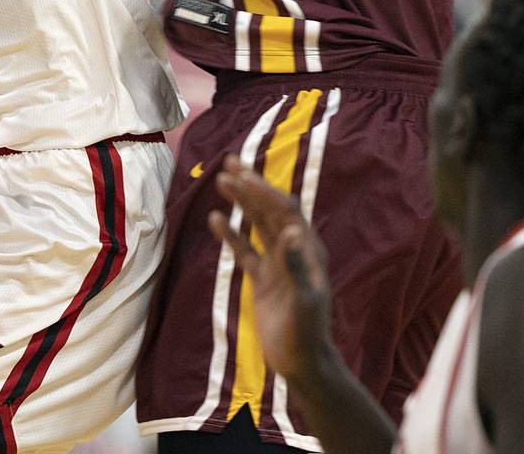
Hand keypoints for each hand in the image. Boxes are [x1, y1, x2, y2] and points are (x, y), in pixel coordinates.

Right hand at [209, 155, 334, 382]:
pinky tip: (215, 219)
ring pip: (256, 224)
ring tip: (221, 180)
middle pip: (270, 209)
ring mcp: (277, 263)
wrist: (300, 361)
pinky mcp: (262, 278)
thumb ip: (297, 265)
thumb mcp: (304, 299)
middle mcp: (293, 249)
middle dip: (252, 186)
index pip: (285, 210)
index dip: (265, 191)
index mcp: (308, 249)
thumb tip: (291, 230)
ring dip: (241, 202)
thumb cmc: (306, 332)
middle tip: (230, 162)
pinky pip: (245, 249)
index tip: (243, 175)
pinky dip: (231, 233)